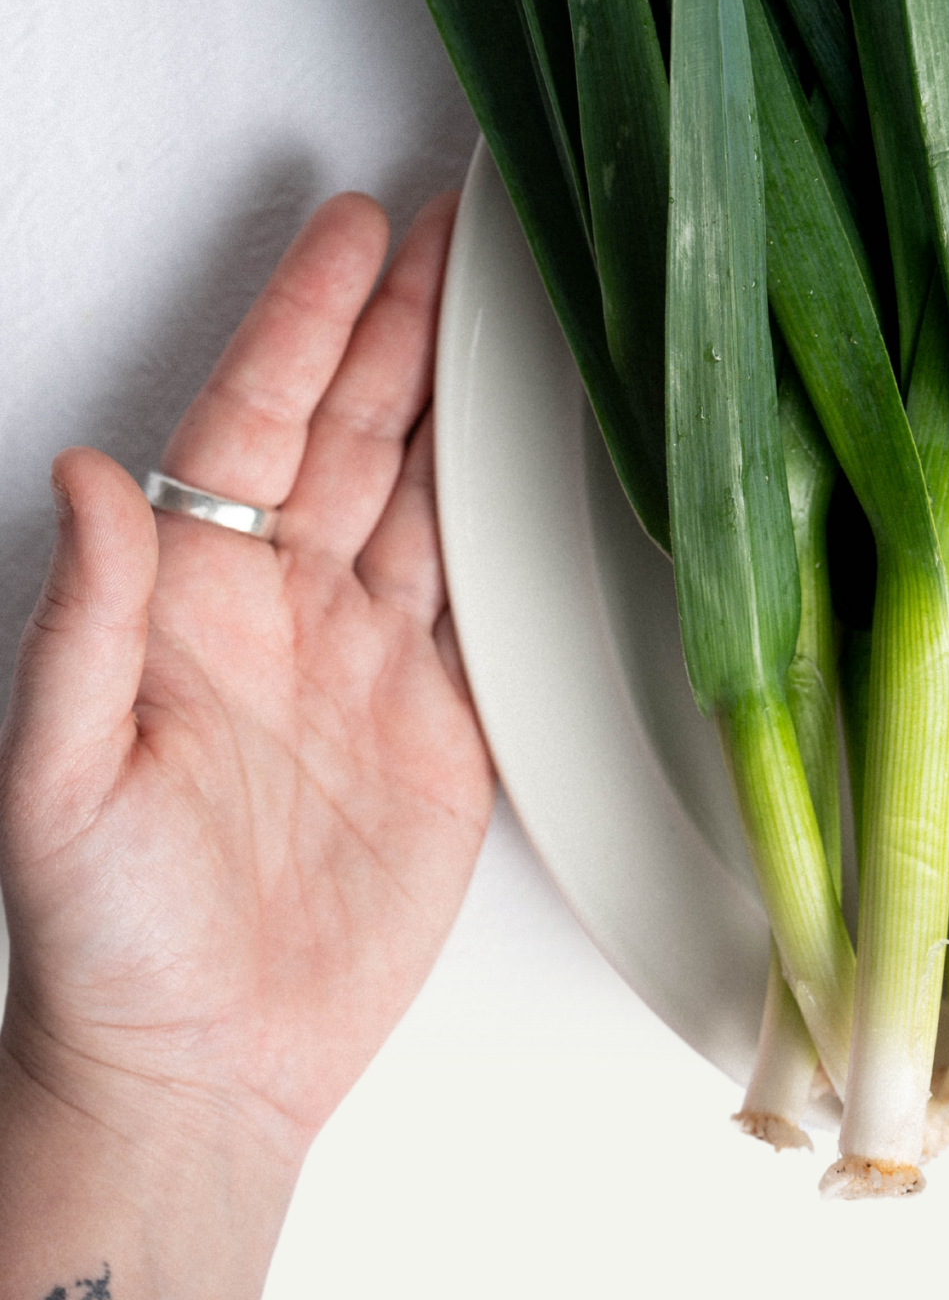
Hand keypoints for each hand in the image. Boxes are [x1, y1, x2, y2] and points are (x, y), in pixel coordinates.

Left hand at [0, 192, 493, 1299]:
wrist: (208, 1071)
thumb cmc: (109, 939)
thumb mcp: (58, 783)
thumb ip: (82, 627)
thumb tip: (87, 477)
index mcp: (192, 601)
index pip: (258, 423)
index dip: (306, 321)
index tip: (351, 232)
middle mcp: (283, 610)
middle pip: (354, 431)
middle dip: (400, 322)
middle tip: (452, 227)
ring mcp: (369, 660)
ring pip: (426, 492)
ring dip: (462, 398)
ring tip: (506, 307)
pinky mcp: (443, 721)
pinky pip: (486, 594)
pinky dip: (517, 518)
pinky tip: (540, 459)